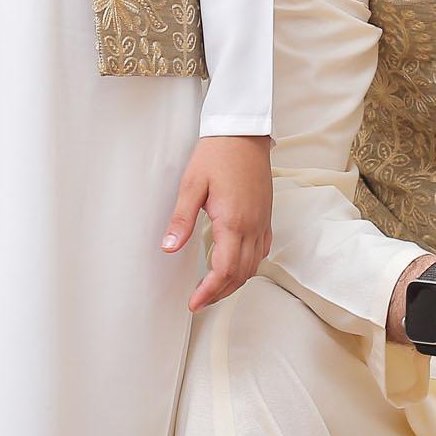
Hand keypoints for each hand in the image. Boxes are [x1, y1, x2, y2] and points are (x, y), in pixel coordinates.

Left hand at [162, 135, 272, 312]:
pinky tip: (237, 264)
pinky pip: (263, 250)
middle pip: (241, 274)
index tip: (194, 302)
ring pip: (254, 265)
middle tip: (200, 300)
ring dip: (235, 282)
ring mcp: (262, 221)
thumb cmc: (217, 153)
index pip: (224, 271)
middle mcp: (252, 225)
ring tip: (214, 288)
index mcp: (233, 221)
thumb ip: (181, 219)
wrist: (244, 132)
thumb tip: (169, 249)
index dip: (209, 292)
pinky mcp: (266, 214)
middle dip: (220, 293)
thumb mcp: (192, 184)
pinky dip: (249, 265)